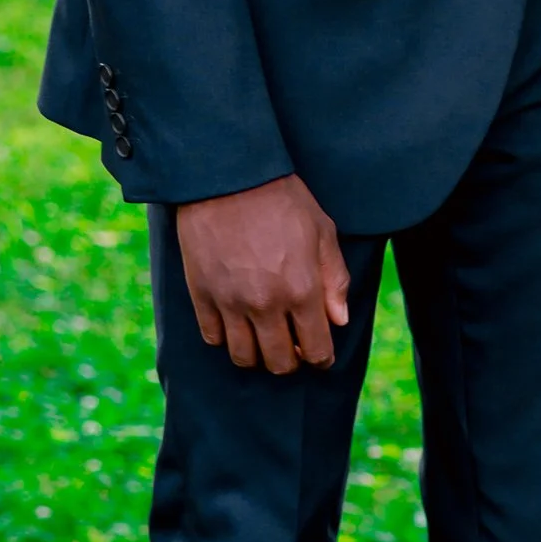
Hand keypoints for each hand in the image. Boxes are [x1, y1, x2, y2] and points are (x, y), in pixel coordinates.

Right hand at [174, 175, 350, 373]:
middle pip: (279, 363)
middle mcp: (266, 305)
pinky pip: (213, 337)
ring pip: (243, 357)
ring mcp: (230, 303)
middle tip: (292, 347)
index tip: (319, 355)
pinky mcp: (201, 295)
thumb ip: (334, 280)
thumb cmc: (283, 200)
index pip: (316, 350)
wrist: (229, 177)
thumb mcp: (323, 233)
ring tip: (263, 339)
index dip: (321, 359)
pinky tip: (236, 323)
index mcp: (302, 291)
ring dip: (257, 356)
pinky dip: (226, 338)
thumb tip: (339, 320)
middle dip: (291, 362)